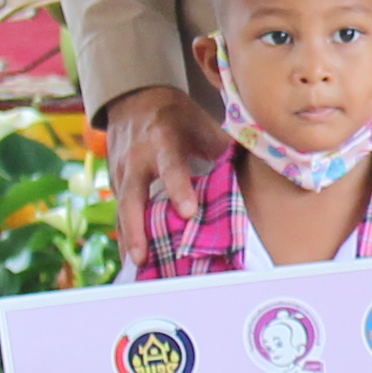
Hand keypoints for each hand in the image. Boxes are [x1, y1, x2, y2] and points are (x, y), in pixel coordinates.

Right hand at [95, 84, 221, 261]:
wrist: (135, 101)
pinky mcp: (116, 187)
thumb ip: (221, 147)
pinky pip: (120, 215)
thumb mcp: (200, 122)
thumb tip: (256, 167)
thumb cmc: (175, 116)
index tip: (189, 212)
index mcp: (162, 141)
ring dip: (128, 241)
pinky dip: (126, 238)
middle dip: (137, 228)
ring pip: (122, 211)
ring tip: (137, 271)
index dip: (179, 189)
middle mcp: (136, 160)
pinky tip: (133, 264)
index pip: (171, 167)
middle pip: (132, 198)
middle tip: (143, 257)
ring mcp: (121, 175)